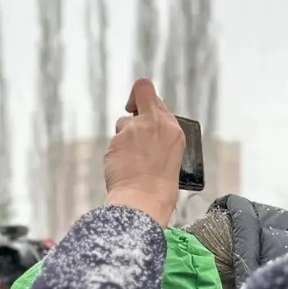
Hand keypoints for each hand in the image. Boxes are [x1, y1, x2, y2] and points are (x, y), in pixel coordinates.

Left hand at [105, 78, 183, 226]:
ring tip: (130, 160)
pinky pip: (114, 141)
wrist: (145, 199)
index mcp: (173, 130)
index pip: (158, 102)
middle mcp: (156, 123)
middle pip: (142, 89)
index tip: (142, 112)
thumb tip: (144, 125)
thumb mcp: (170, 155)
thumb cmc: (158, 186)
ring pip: (123, 122)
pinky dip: (115, 153)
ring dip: (123, 137)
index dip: (148, 106)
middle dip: (134, 98)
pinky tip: (122, 167)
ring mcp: (136, 129)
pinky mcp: (118, 138)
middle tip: (130, 109)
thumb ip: (159, 135)